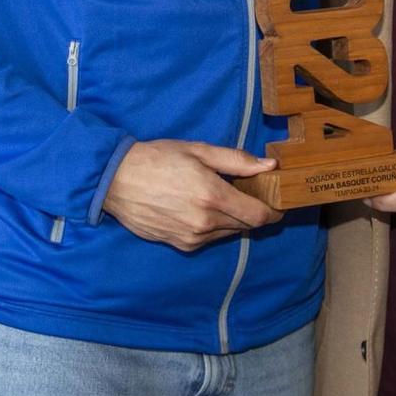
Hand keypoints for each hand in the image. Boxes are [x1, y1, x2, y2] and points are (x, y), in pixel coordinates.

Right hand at [102, 139, 280, 251]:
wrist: (116, 181)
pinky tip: (197, 208)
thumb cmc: (158, 158)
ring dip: (231, 218)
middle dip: (252, 210)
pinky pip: (208, 238)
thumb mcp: (199, 151)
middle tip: (247, 193)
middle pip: (246, 225)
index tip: (279, 204)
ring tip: (217, 197)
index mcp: (213, 196)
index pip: (258, 215)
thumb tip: (269, 166)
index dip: (274, 211)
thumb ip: (237, 161)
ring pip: (227, 232)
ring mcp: (192, 237)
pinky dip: (212, 226)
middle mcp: (205, 222)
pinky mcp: (180, 245)